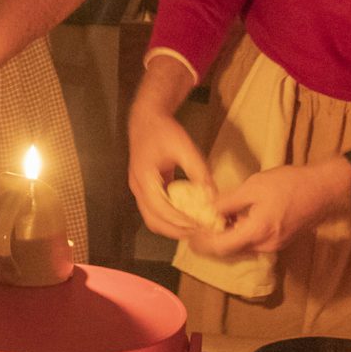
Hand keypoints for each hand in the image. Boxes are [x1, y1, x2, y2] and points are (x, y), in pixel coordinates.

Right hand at [126, 107, 214, 240]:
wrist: (147, 120)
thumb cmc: (163, 131)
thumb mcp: (184, 148)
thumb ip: (198, 171)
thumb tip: (212, 194)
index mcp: (145, 177)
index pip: (161, 209)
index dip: (180, 221)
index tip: (199, 225)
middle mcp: (138, 187)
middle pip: (154, 221)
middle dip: (177, 231)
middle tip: (200, 231)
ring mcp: (139, 190)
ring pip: (153, 220)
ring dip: (172, 228)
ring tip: (195, 227)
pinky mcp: (145, 190)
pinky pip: (155, 211)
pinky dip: (170, 219)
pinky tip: (187, 216)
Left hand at [187, 158, 350, 256]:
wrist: (325, 188)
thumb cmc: (291, 183)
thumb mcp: (254, 186)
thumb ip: (229, 202)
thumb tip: (208, 210)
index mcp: (257, 232)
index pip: (221, 247)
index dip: (202, 244)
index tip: (189, 236)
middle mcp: (265, 245)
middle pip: (230, 250)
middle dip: (211, 240)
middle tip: (196, 227)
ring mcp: (274, 246)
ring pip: (242, 247)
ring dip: (225, 237)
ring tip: (211, 221)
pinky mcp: (280, 241)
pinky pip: (253, 242)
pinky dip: (240, 234)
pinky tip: (233, 219)